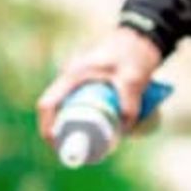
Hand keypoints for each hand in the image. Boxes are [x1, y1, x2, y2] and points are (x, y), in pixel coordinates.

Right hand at [36, 27, 164, 144]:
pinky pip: (78, 106)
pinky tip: (94, 135)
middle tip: (79, 152)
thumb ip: (130, 103)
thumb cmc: (135, 53)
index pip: (48, 104)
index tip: (58, 146)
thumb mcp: (134, 78)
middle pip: (56, 111)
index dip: (48, 127)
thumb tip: (125, 131)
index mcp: (73, 75)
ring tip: (88, 148)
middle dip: (63, 134)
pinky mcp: (88, 85)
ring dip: (73, 129)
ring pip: (67, 110)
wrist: (142, 37)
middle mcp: (71, 78)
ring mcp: (78, 82)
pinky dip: (83, 121)